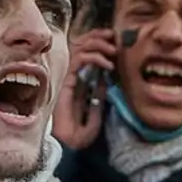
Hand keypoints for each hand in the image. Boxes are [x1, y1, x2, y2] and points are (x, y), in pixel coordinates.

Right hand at [50, 28, 117, 150]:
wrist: (68, 145)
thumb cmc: (79, 133)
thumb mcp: (96, 111)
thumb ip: (99, 95)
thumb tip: (106, 79)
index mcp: (79, 79)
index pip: (86, 51)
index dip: (99, 41)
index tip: (115, 40)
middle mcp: (73, 75)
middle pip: (82, 43)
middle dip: (99, 35)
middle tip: (114, 36)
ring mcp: (68, 76)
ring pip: (81, 46)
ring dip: (99, 44)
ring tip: (114, 51)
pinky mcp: (66, 80)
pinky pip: (80, 60)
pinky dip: (95, 57)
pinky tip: (107, 65)